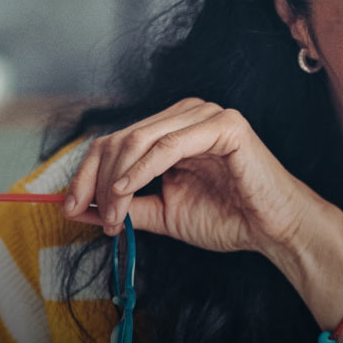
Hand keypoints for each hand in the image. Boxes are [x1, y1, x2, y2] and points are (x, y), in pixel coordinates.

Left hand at [62, 98, 331, 256]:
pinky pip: (169, 145)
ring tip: (114, 215)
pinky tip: (126, 192)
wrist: (274, 229)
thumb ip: (127, 206)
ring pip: (139, 139)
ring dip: (117, 181)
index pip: (115, 141)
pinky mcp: (224, 125)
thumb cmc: (228, 218)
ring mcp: (206, 114)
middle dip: (97, 181)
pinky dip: (141, 169)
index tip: (68, 207)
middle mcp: (186, 113)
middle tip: (94, 217)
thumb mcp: (164, 213)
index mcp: (171, 128)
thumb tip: (78, 208)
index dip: (86, 174)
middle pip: (120, 137)